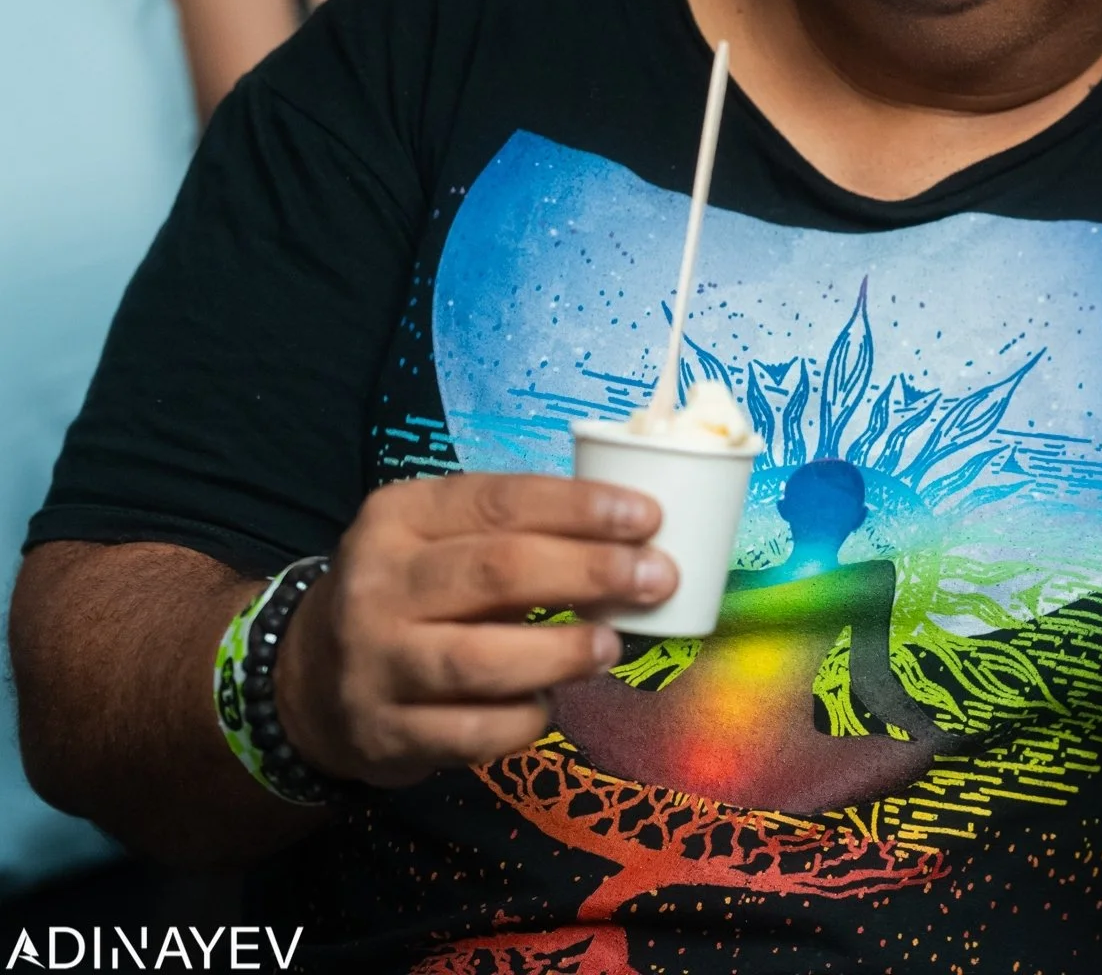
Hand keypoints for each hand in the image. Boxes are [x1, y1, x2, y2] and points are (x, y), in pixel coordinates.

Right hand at [277, 473, 670, 786]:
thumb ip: (517, 531)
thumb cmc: (411, 594)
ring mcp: (374, 663)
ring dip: (560, 652)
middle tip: (658, 578)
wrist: (309, 682)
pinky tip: (549, 705)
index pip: (499, 501)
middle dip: (590, 572)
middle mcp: (378, 585)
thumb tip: (635, 534)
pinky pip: (470, 731)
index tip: (648, 516)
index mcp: (398, 517)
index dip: (580, 507)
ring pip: (480, 659)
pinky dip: (523, 719)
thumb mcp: (439, 540)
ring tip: (611, 646)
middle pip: (497, 572)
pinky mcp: (383, 734)